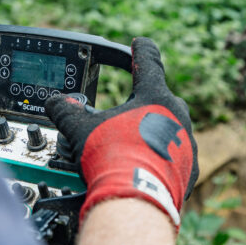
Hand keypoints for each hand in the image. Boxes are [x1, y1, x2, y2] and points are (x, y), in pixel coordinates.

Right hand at [45, 37, 197, 228]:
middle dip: (139, 105)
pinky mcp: (190, 167)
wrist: (137, 200)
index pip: (148, 61)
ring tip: (129, 149)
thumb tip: (55, 102)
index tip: (139, 43)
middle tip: (121, 118)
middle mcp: (177, 115)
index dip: (140, 50)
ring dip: (150, 134)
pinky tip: (143, 168)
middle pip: (157, 99)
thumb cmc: (113, 159)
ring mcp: (187, 141)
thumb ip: (67, 110)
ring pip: (167, 129)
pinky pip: (174, 156)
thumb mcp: (82, 130)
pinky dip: (159, 159)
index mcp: (154, 97)